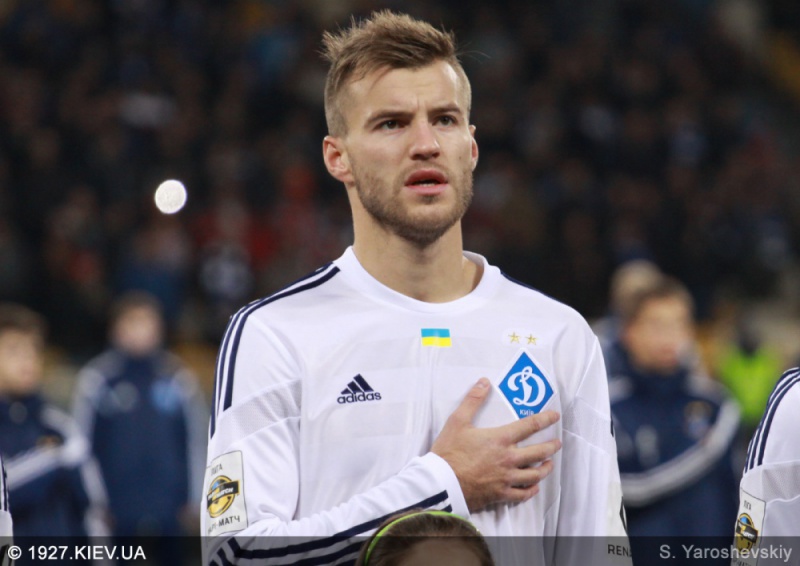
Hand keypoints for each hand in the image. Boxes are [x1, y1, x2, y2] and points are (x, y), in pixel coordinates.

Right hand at [431, 377, 560, 511]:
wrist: (441, 482)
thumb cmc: (449, 451)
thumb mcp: (458, 421)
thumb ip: (473, 400)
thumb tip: (484, 382)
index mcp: (500, 439)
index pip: (530, 426)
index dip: (545, 419)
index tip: (555, 416)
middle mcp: (508, 458)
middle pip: (539, 452)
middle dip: (551, 446)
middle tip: (557, 443)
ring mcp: (506, 478)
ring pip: (535, 475)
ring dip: (545, 468)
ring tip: (549, 464)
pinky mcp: (500, 494)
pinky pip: (523, 494)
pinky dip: (531, 490)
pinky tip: (534, 487)